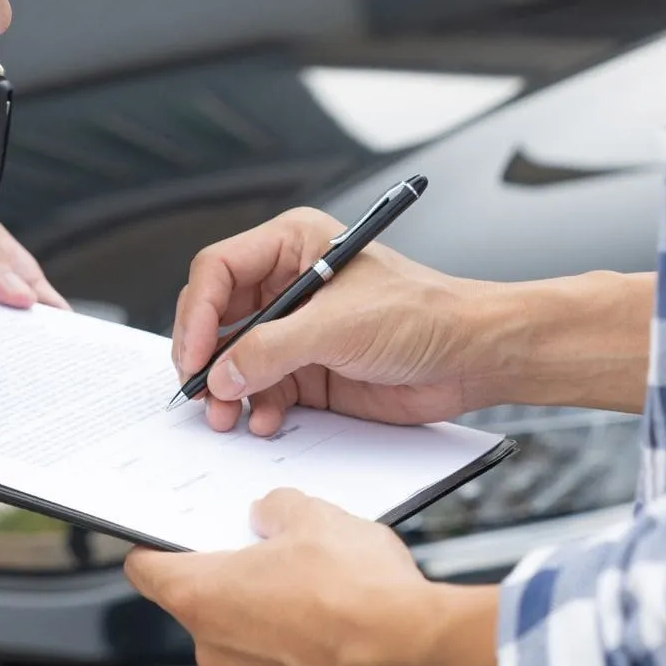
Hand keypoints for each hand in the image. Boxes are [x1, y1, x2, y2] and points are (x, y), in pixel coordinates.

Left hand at [122, 489, 506, 665]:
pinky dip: (297, 639)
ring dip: (267, 607)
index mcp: (201, 597)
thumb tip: (271, 514)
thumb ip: (278, 508)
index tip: (169, 535)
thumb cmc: (357, 591)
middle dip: (232, 572)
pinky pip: (280, 659)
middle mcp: (216, 648)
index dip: (155, 546)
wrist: (413, 654)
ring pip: (244, 632)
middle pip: (200, 600)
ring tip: (316, 579)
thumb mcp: (313, 515)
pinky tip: (335, 614)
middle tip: (271, 545)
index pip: (145, 569)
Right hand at [172, 208, 496, 434]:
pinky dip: (258, 407)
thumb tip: (223, 372)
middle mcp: (289, 284)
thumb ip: (273, 349)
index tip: (194, 355)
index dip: (197, 312)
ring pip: (236, 359)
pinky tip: (266, 420)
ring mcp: (298, 330)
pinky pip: (264, 389)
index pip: (218, 270)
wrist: (471, 356)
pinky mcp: (310, 370)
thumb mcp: (338, 326)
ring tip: (230, 415)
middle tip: (203, 392)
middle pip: (218, 318)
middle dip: (207, 358)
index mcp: (293, 245)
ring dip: (229, 390)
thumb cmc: (424, 314)